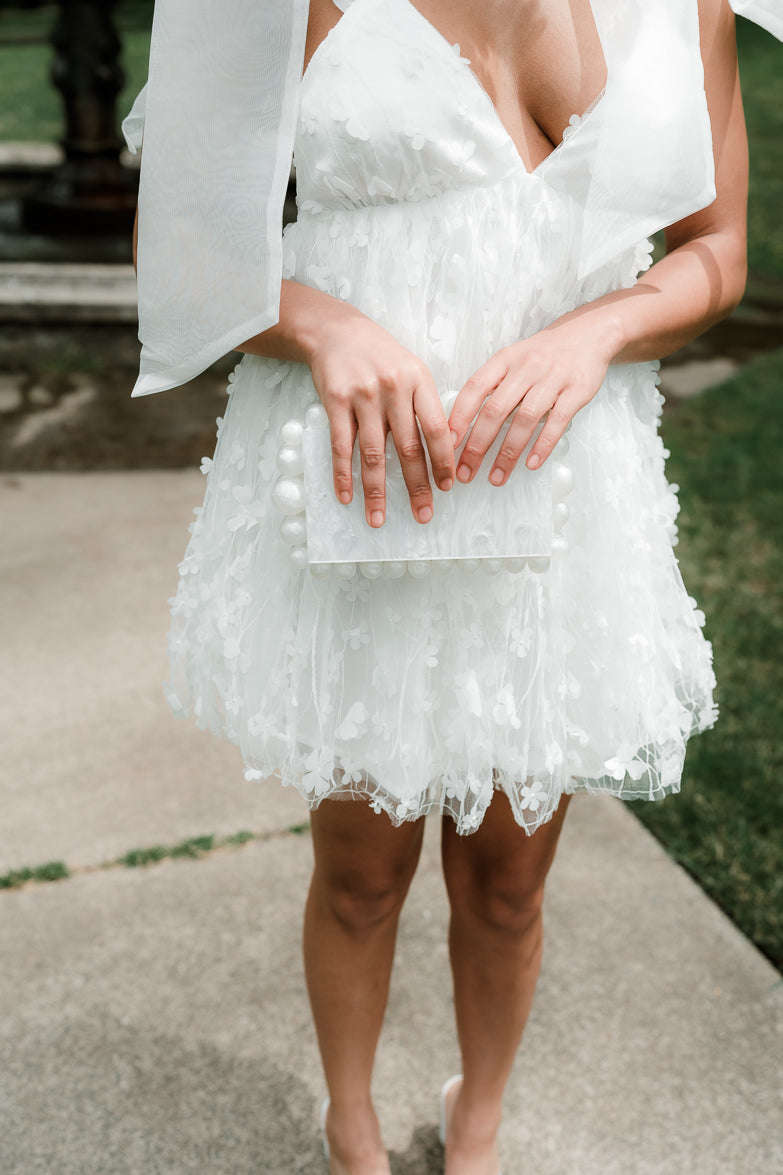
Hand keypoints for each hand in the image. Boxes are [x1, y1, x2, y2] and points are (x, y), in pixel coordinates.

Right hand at [307, 315, 455, 526]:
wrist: (337, 331)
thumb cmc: (381, 356)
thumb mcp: (412, 370)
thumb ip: (426, 406)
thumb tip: (444, 451)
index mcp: (419, 381)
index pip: (437, 429)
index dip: (444, 461)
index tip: (448, 487)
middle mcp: (393, 388)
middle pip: (408, 447)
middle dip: (417, 486)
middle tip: (423, 514)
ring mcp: (363, 395)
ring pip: (373, 454)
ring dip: (376, 491)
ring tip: (378, 518)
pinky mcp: (336, 401)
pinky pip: (341, 446)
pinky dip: (343, 475)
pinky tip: (347, 497)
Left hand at [447, 319, 613, 483]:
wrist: (589, 333)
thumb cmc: (544, 354)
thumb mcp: (512, 359)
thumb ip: (491, 385)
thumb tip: (462, 422)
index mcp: (504, 360)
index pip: (474, 389)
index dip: (458, 418)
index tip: (447, 444)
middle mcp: (526, 368)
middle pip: (496, 410)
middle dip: (477, 445)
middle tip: (465, 471)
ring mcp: (552, 379)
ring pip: (525, 419)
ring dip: (508, 453)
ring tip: (496, 477)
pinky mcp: (576, 390)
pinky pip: (557, 421)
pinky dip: (543, 445)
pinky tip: (531, 464)